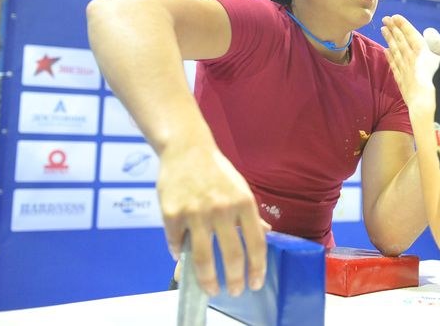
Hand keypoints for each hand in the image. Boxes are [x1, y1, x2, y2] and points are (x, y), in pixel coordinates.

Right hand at [157, 145, 270, 295]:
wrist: (186, 148)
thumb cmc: (216, 170)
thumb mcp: (240, 188)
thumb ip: (250, 214)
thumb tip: (266, 233)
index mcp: (243, 203)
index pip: (256, 243)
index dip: (257, 267)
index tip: (256, 283)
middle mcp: (222, 209)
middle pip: (231, 255)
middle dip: (235, 279)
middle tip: (236, 291)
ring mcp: (195, 212)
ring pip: (203, 258)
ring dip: (208, 280)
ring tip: (211, 289)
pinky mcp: (172, 214)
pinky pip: (176, 244)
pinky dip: (179, 256)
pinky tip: (182, 260)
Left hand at [381, 15, 439, 112]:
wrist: (429, 107)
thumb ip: (437, 44)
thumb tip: (427, 32)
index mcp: (422, 52)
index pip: (410, 35)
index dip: (403, 25)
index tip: (395, 17)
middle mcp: (411, 60)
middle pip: (400, 41)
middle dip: (393, 29)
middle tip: (385, 19)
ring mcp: (405, 72)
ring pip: (395, 52)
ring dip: (389, 40)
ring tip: (383, 30)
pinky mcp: (403, 84)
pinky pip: (394, 67)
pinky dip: (390, 58)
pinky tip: (386, 51)